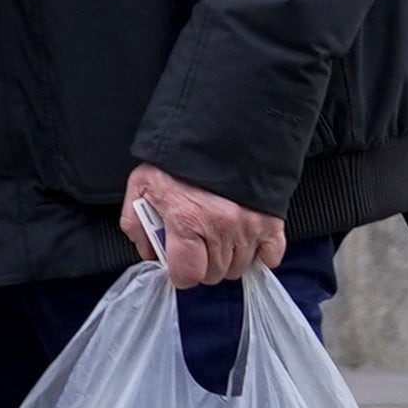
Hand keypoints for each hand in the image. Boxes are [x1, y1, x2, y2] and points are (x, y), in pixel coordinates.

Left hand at [123, 164, 284, 288]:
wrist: (218, 130)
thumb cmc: (177, 160)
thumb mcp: (142, 184)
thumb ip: (136, 223)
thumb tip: (149, 253)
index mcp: (186, 220)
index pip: (187, 276)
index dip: (180, 273)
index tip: (180, 262)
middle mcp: (220, 227)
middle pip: (213, 274)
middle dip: (202, 265)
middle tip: (198, 244)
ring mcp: (248, 225)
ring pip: (239, 268)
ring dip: (228, 259)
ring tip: (218, 237)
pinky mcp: (271, 221)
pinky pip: (271, 257)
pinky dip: (260, 254)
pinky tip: (246, 240)